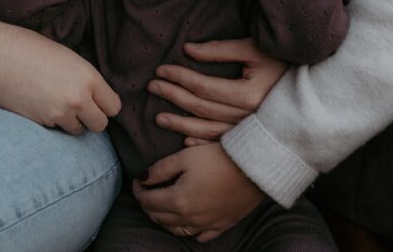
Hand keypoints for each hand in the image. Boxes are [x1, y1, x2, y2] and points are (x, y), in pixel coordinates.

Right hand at [0, 17, 120, 133]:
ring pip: (78, 130)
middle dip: (92, 118)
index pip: (113, 106)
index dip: (105, 104)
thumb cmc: (29, 48)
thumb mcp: (67, 57)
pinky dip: (53, 123)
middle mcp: (79, 98)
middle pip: (100, 124)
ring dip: (71, 122)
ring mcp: (59, 113)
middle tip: (79, 108)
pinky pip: (57, 130)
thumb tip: (94, 95)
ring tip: (56, 104)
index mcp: (89, 77)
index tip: (96, 101)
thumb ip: (84, 78)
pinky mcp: (41, 123)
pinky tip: (41, 106)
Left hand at [133, 143, 265, 242]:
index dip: (138, 190)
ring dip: (163, 219)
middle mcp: (190, 218)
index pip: (148, 200)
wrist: (255, 167)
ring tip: (161, 205)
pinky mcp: (222, 225)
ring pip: (176, 230)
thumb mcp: (185, 156)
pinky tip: (186, 222)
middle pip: (159, 217)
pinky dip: (187, 230)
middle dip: (148, 204)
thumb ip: (160, 169)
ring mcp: (207, 224)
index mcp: (178, 200)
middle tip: (146, 191)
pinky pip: (199, 236)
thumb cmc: (219, 158)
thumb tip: (143, 178)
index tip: (137, 181)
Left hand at [148, 38, 286, 144]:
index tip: (160, 69)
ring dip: (180, 123)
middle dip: (173, 96)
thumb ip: (220, 50)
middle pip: (200, 108)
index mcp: (247, 95)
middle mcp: (247, 117)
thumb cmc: (283, 61)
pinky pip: (221, 144)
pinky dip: (200, 143)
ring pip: (206, 130)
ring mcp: (249, 130)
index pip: (202, 86)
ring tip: (158, 117)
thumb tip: (188, 50)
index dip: (179, 76)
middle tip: (152, 86)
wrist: (313, 87)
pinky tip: (185, 140)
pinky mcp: (251, 137)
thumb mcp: (253, 48)